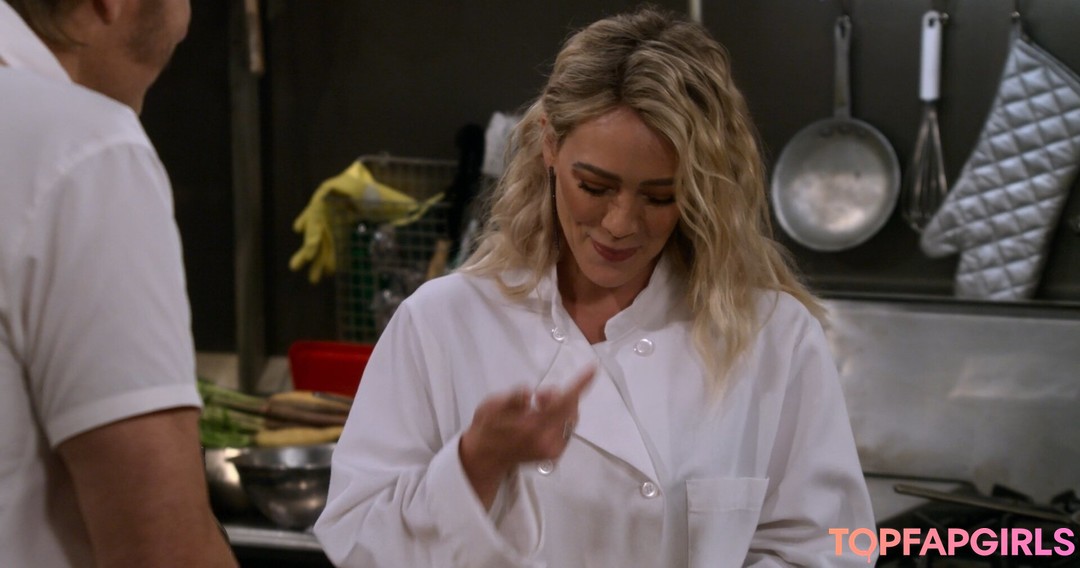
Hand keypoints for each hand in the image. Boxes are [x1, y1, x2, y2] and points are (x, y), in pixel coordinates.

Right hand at [459, 365, 595, 507]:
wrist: (486, 458)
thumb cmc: (488, 428)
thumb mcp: (490, 407)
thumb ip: (511, 399)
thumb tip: (527, 391)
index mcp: (531, 428)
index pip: (562, 403)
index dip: (579, 384)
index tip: (593, 369)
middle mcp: (547, 441)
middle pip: (571, 410)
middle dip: (561, 396)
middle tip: (538, 396)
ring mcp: (553, 451)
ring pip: (571, 419)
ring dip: (560, 406)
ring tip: (537, 406)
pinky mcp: (555, 455)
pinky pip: (567, 429)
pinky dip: (560, 417)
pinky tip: (541, 417)